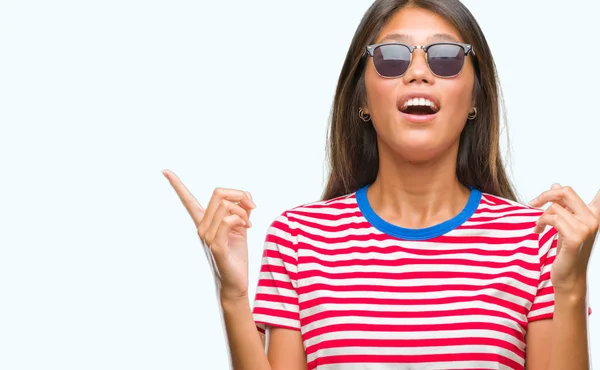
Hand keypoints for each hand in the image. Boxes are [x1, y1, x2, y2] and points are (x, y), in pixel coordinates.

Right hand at [162, 169, 255, 300]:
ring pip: (226, 205)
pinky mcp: (216, 246)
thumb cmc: (236, 255)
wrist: (236, 282)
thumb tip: (245, 197)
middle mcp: (202, 227)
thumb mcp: (240, 227)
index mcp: (205, 222)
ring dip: (244, 210)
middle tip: (251, 207)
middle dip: (239, 194)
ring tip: (249, 223)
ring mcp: (207, 236)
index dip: (177, 185)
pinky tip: (246, 227)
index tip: (165, 171)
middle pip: (218, 193)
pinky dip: (241, 219)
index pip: (188, 200)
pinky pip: (228, 221)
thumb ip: (241, 209)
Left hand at [530, 184, 599, 295]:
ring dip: (541, 216)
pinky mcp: (575, 237)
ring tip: (539, 226)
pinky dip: (540, 223)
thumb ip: (563, 204)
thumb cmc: (567, 250)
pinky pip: (551, 218)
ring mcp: (586, 228)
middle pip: (566, 191)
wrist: (569, 276)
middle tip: (533, 203)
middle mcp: (594, 219)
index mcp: (594, 213)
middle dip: (546, 195)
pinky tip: (538, 231)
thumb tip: (556, 184)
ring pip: (554, 207)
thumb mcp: (565, 223)